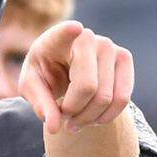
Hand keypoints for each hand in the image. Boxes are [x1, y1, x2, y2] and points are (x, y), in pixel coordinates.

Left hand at [17, 21, 133, 134]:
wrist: (64, 67)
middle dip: (74, 112)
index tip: (75, 28)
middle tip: (63, 116)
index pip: (65, 32)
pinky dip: (106, 117)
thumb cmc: (44, 74)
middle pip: (88, 87)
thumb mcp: (31, 88)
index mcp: (56, 39)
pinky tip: (93, 118)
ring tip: (75, 120)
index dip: (69, 31)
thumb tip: (54, 128)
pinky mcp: (124, 59)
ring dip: (89, 118)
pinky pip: (122, 98)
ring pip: (106, 98)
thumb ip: (40, 105)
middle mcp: (87, 38)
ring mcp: (110, 46)